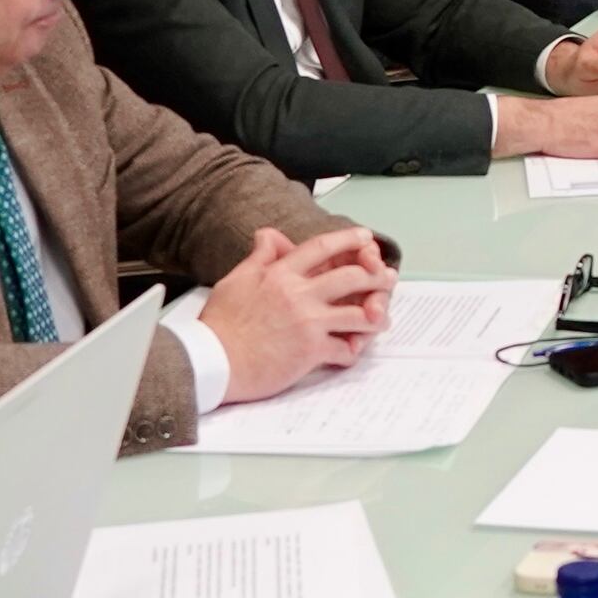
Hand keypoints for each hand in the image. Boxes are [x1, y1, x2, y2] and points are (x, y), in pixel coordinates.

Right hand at [201, 223, 389, 400]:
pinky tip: (352, 350)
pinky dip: (352, 351)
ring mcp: (308, 322)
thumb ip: (259, 258)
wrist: (211, 362)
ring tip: (380, 319)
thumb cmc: (219, 325)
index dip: (348, 240)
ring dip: (375, 316)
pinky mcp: (311, 351)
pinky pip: (346, 349)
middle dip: (376, 275)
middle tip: (387, 278)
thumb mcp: (235, 280)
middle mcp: (298, 294)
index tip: (365, 238)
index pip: (322, 247)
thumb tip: (268, 235)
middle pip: (351, 276)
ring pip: (359, 313)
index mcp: (280, 273)